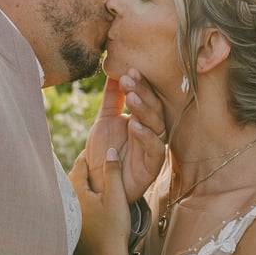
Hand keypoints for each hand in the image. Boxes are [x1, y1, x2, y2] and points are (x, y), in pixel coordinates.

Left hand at [69, 147, 130, 254]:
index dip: (88, 154)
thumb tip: (109, 150)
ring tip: (99, 177)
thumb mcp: (116, 196)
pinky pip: (76, 201)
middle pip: (74, 176)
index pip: (79, 164)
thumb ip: (112, 171)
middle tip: (99, 160)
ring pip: (74, 189)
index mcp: (75, 190)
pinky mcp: (72, 222)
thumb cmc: (113, 228)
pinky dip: (83, 195)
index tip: (97, 147)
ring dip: (84, 182)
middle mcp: (68, 200)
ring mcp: (69, 213)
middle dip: (86, 167)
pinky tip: (94, 198)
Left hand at [84, 70, 165, 201]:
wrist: (98, 184)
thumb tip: (114, 72)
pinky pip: (155, 150)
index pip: (146, 97)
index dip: (140, 84)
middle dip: (142, 93)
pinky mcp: (151, 167)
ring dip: (144, 111)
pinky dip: (146, 137)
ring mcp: (152, 148)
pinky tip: (134, 126)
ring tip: (131, 98)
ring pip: (157, 126)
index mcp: (143, 119)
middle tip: (128, 81)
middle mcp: (151, 132)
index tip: (129, 70)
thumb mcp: (105, 121)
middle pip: (154, 108)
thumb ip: (112, 99)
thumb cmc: (104, 152)